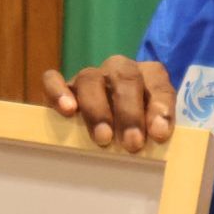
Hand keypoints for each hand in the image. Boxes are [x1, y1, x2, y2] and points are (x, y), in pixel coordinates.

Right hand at [42, 56, 174, 152]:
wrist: (111, 124)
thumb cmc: (138, 130)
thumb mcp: (153, 129)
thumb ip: (157, 132)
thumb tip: (157, 143)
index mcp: (149, 76)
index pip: (158, 85)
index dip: (160, 107)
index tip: (160, 134)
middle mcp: (120, 69)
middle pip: (125, 78)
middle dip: (129, 113)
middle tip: (132, 144)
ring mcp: (91, 77)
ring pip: (90, 79)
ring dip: (97, 109)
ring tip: (103, 138)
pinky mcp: (63, 86)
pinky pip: (53, 80)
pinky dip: (58, 92)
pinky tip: (67, 110)